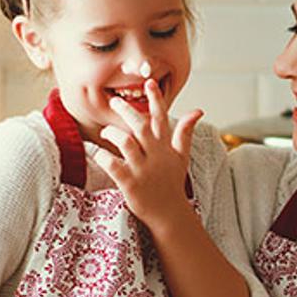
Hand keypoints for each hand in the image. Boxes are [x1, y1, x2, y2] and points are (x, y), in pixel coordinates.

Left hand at [93, 78, 202, 231]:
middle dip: (127, 110)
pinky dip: (104, 157)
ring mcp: (143, 170)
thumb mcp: (182, 156)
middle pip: (140, 125)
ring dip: (112, 133)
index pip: (161, 117)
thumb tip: (198, 110)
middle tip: (114, 101)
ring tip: (105, 131)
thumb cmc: (172, 183)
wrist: (169, 214)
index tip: (149, 82)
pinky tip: (98, 152)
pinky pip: (114, 166)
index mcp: (166, 146)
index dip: (155, 99)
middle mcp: (155, 155)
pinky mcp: (130, 184)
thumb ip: (186, 132)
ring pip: (126, 142)